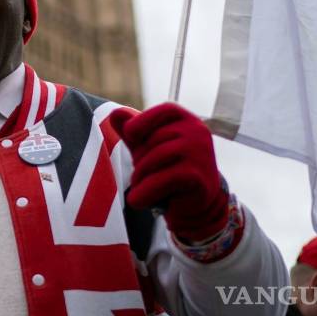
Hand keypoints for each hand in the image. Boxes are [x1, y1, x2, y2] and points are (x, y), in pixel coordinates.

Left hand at [109, 102, 227, 241]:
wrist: (193, 205)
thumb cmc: (168, 169)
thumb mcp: (148, 147)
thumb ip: (133, 130)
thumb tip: (115, 113)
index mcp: (188, 120)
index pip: (166, 110)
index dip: (144, 120)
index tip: (130, 134)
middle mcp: (198, 133)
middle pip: (156, 138)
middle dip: (139, 158)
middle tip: (139, 175)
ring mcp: (201, 154)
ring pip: (157, 157)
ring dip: (140, 176)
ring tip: (138, 188)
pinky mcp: (198, 177)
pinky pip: (163, 179)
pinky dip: (145, 191)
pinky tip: (137, 201)